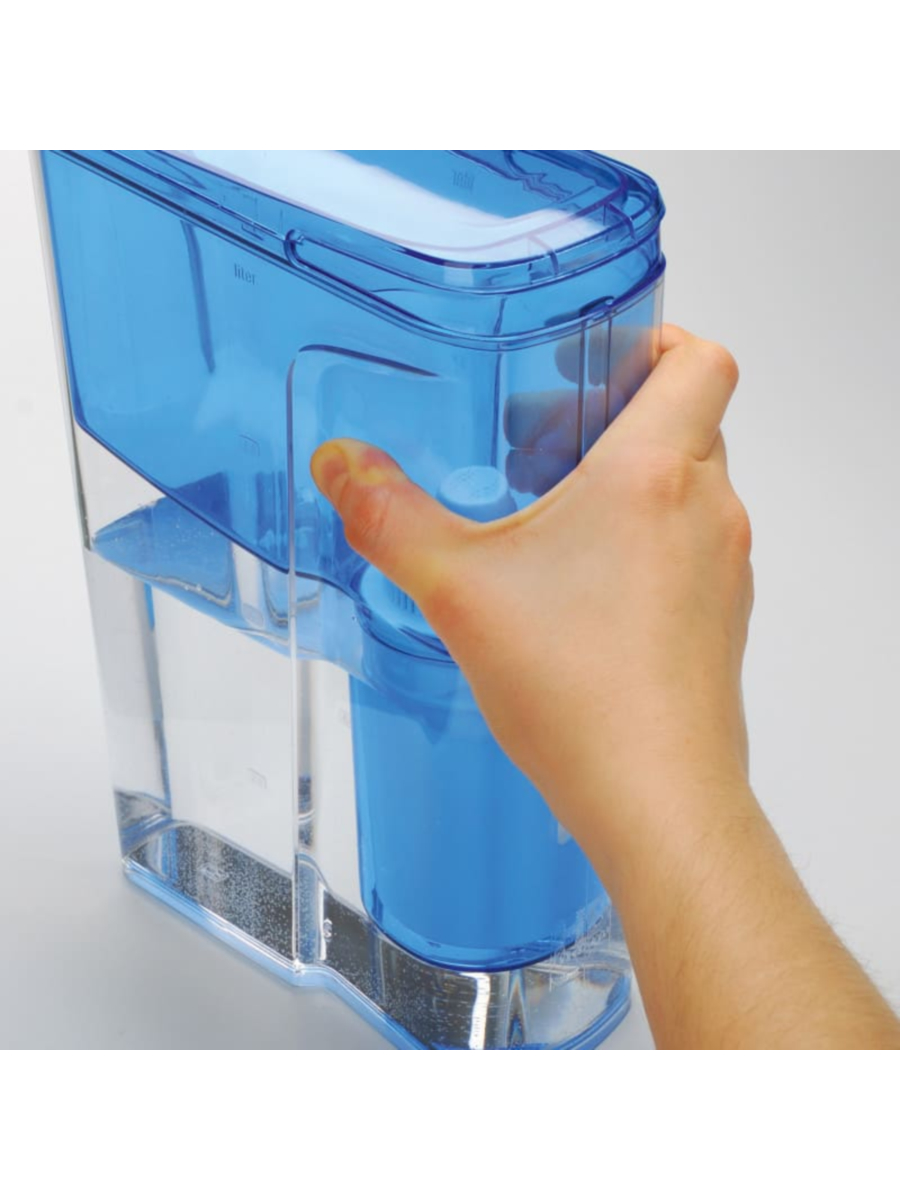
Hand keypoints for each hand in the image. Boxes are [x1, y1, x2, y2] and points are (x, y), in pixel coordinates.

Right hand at [310, 324, 750, 874]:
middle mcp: (709, 512)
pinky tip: (581, 594)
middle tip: (546, 441)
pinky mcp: (721, 621)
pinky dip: (646, 545)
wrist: (655, 797)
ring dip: (633, 485)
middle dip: (620, 416)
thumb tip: (341, 464)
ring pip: (691, 489)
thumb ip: (390, 516)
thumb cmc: (579, 690)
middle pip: (690, 421)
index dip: (658, 339)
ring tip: (553, 522)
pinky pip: (692, 551)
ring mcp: (724, 570)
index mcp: (656, 474)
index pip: (701, 360)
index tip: (598, 359)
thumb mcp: (458, 589)